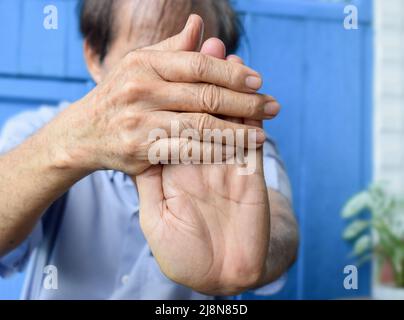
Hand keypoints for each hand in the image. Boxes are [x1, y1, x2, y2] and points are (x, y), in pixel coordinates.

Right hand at [45, 15, 277, 175]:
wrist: (84, 133)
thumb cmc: (120, 95)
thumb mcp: (141, 65)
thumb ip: (173, 48)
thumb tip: (200, 24)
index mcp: (145, 63)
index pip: (198, 65)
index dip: (232, 73)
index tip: (259, 81)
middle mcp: (141, 90)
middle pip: (205, 96)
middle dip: (244, 103)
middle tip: (273, 107)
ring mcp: (140, 121)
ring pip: (200, 126)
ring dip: (236, 131)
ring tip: (261, 134)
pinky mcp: (141, 150)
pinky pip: (186, 151)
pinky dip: (214, 151)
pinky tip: (234, 151)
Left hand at [136, 38, 271, 294]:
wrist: (222, 276)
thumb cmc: (185, 256)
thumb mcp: (156, 221)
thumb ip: (150, 185)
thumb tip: (142, 151)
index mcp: (175, 169)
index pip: (175, 123)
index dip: (175, 96)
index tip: (170, 70)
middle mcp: (201, 161)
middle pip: (203, 112)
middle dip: (207, 81)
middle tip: (209, 46)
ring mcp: (227, 165)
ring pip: (230, 118)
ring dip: (232, 89)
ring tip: (231, 57)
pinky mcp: (251, 173)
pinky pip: (252, 138)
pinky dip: (252, 114)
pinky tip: (251, 90)